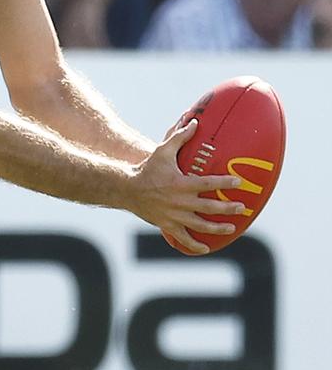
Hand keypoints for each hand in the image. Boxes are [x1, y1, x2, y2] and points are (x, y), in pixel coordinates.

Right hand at [126, 120, 245, 253]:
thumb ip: (180, 137)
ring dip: (217, 228)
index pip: (208, 183)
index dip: (224, 182)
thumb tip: (195, 121)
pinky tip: (206, 248)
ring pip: (200, 225)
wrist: (127, 189)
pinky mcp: (167, 225)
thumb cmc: (148, 169)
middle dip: (227, 208)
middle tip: (243, 208)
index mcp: (181, 183)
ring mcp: (174, 215)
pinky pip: (183, 238)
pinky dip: (195, 245)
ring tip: (231, 227)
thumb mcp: (163, 151)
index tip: (238, 182)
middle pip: (209, 207)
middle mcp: (180, 201)